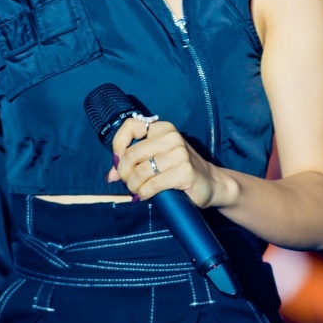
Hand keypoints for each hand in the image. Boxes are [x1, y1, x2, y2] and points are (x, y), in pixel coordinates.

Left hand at [104, 115, 226, 209]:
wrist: (211, 184)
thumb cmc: (179, 171)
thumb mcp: (156, 160)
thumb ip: (132, 163)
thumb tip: (110, 175)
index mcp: (163, 128)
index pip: (130, 126)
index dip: (118, 145)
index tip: (119, 161)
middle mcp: (171, 137)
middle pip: (131, 154)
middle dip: (124, 174)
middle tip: (129, 184)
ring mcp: (180, 153)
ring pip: (140, 172)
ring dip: (133, 187)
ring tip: (137, 191)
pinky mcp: (184, 172)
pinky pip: (152, 185)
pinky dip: (144, 194)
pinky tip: (145, 196)